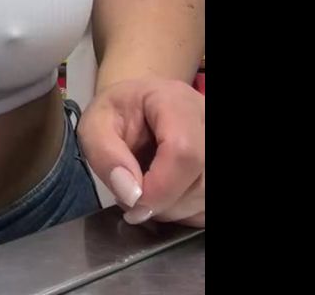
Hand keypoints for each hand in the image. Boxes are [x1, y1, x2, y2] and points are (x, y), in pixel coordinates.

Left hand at [77, 77, 204, 226]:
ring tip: (144, 192)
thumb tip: (131, 195)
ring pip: (207, 198)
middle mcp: (208, 122)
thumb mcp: (94, 125)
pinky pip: (207, 208)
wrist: (138, 107)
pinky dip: (184, 212)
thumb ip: (105, 155)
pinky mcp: (219, 172)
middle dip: (162, 202)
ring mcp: (217, 147)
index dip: (160, 188)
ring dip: (172, 210)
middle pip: (201, 180)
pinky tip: (163, 196)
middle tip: (131, 196)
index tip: (131, 201)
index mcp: (176, 102)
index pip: (184, 152)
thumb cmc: (117, 113)